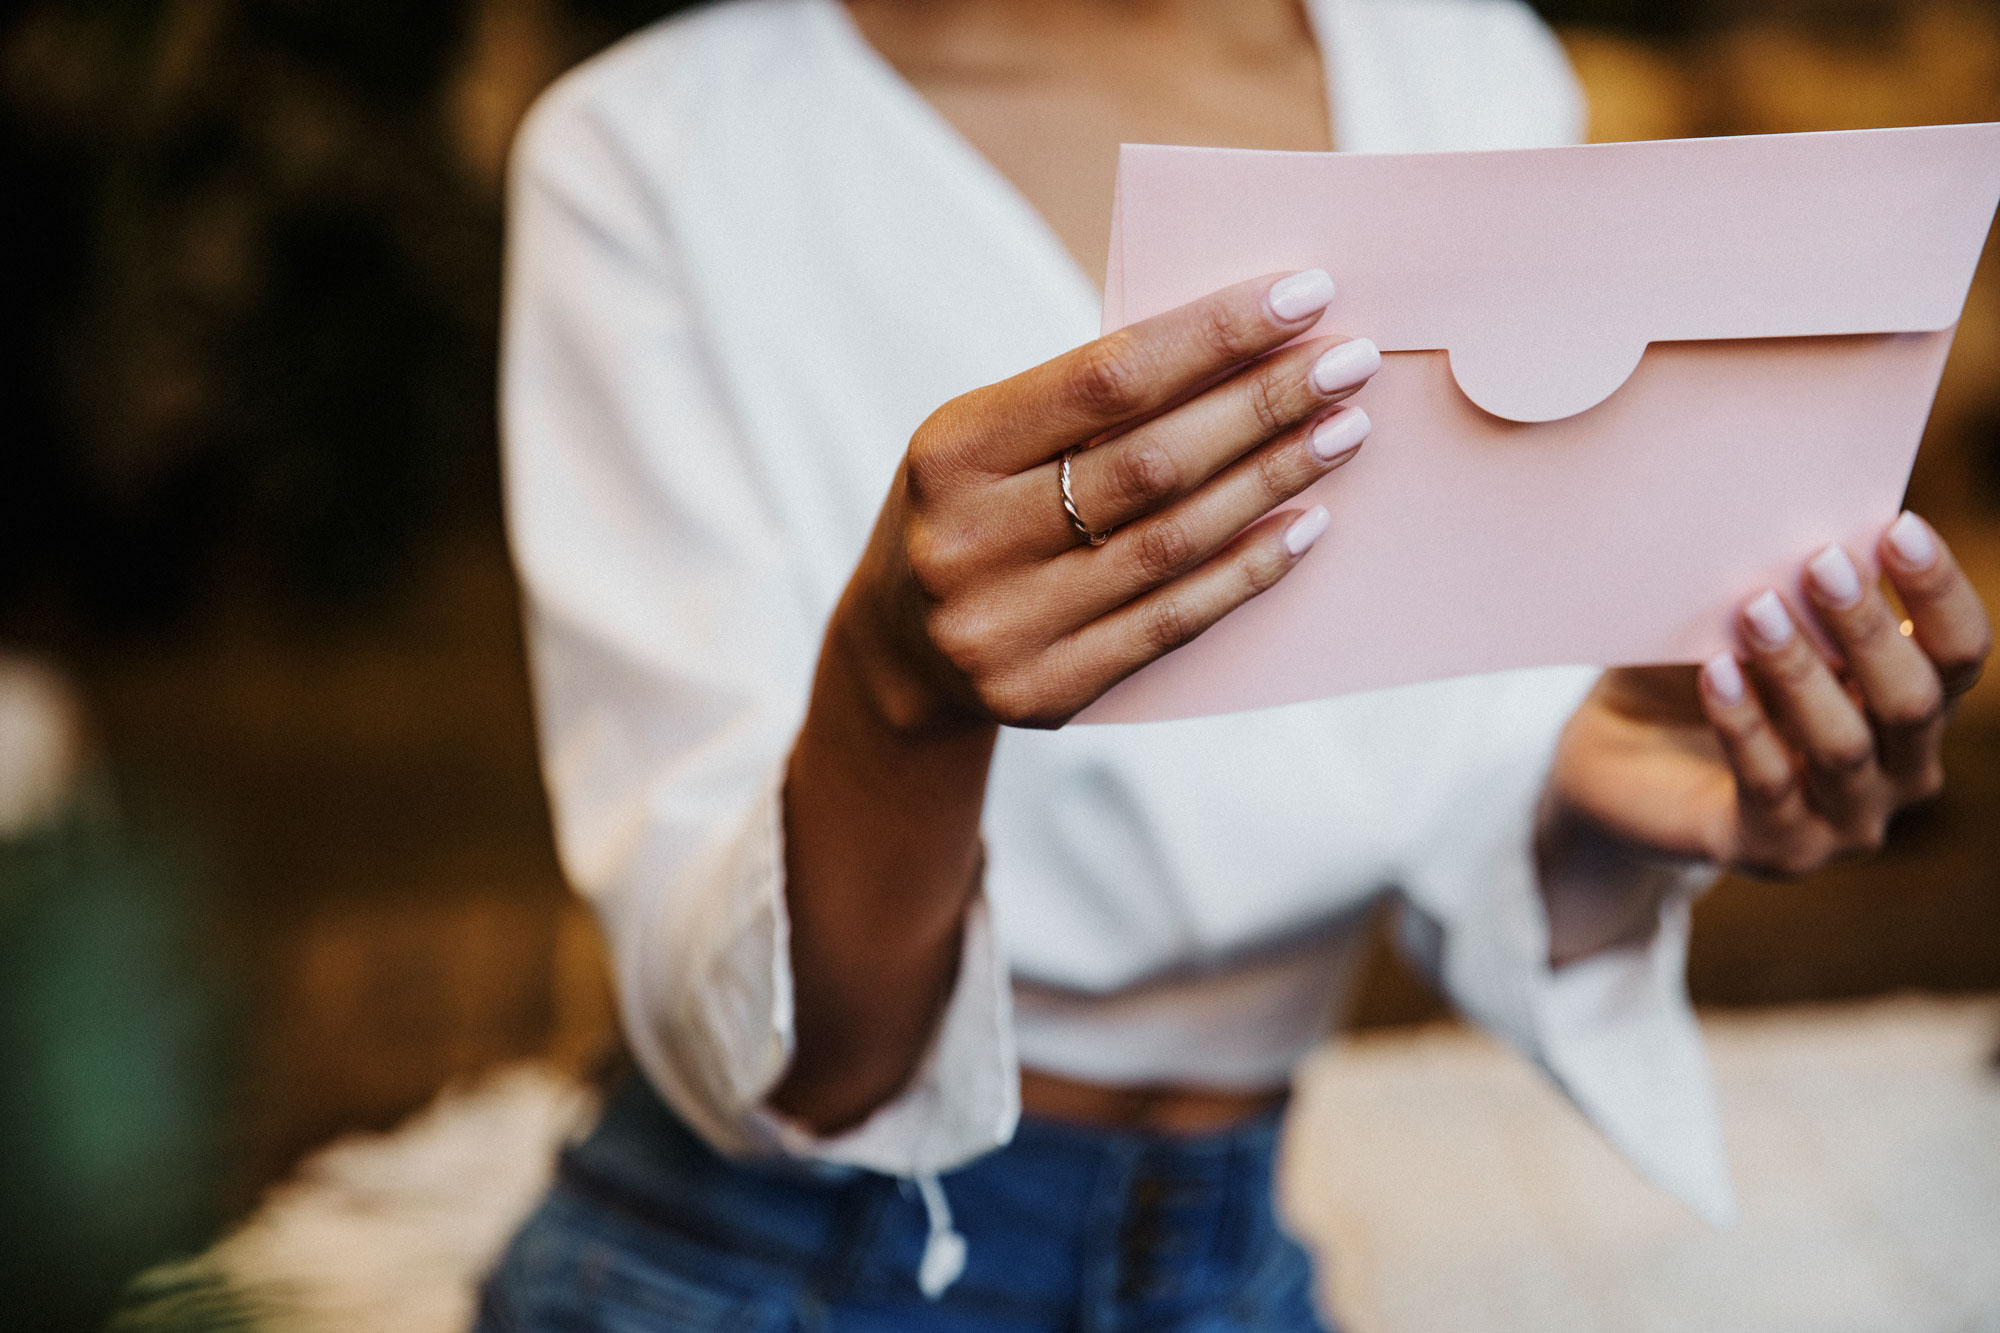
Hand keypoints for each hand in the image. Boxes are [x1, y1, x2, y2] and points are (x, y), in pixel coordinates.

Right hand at [830, 269, 1379, 732]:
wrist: (899, 655)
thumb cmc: (975, 511)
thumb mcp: (991, 441)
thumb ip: (1087, 405)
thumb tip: (1243, 347)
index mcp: (953, 451)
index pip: (1106, 378)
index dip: (1214, 334)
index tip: (1304, 294)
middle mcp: (970, 540)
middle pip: (1151, 462)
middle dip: (1264, 403)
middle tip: (1350, 362)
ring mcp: (1004, 626)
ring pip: (1173, 542)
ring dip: (1273, 480)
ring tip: (1344, 430)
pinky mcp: (1045, 691)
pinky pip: (1173, 622)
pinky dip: (1248, 570)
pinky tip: (1305, 524)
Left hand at [1542, 513, 1990, 961]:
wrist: (1617, 761)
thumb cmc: (1697, 673)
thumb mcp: (1745, 625)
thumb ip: (1787, 587)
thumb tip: (1801, 519)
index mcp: (1913, 706)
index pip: (1960, 652)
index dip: (1938, 592)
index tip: (1898, 527)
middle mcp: (1900, 771)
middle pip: (1913, 702)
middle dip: (1868, 628)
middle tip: (1821, 561)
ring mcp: (1844, 822)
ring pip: (1842, 746)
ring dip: (1801, 672)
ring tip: (1755, 607)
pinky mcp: (1775, 851)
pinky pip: (1767, 785)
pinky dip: (1744, 725)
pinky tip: (1715, 673)